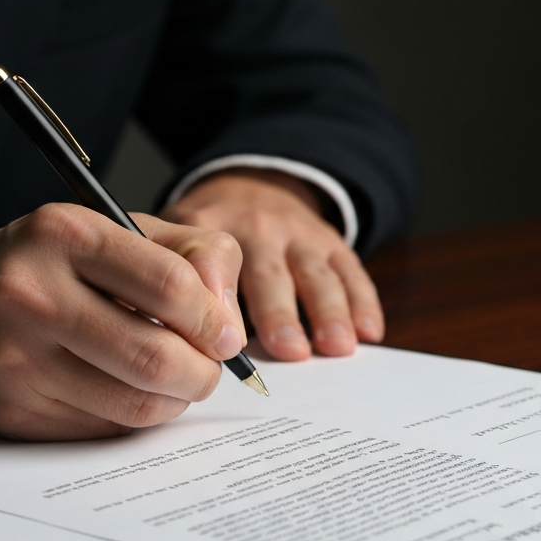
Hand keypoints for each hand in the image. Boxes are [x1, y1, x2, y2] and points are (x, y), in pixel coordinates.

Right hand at [0, 205, 245, 439]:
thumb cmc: (49, 265)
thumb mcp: (122, 232)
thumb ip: (196, 255)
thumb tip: (230, 324)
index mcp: (67, 234)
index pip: (171, 286)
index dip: (214, 320)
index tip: (226, 336)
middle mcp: (31, 292)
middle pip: (156, 358)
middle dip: (201, 373)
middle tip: (206, 369)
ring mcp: (14, 356)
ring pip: (135, 403)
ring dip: (174, 400)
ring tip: (173, 380)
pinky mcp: (10, 408)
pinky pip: (103, 428)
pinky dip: (132, 416)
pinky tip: (123, 390)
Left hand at [161, 169, 383, 360]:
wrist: (251, 188)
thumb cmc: (205, 234)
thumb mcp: (172, 237)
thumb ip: (170, 282)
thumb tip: (171, 350)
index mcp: (211, 227)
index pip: (215, 262)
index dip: (223, 302)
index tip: (227, 343)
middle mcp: (258, 227)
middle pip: (271, 273)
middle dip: (281, 312)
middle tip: (290, 351)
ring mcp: (300, 233)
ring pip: (317, 273)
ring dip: (329, 311)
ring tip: (335, 346)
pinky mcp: (332, 242)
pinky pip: (351, 270)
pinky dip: (363, 301)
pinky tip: (370, 332)